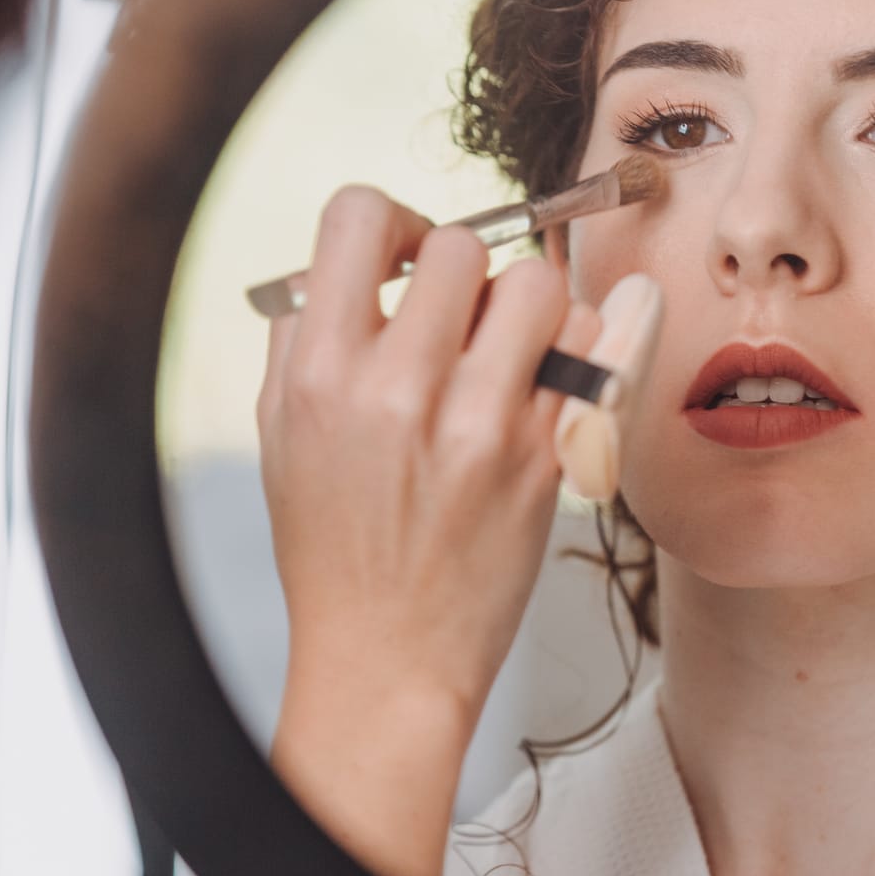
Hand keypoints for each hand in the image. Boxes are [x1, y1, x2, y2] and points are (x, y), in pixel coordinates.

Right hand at [260, 185, 600, 875]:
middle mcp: (399, 390)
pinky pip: (594, 354)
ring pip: (538, 286)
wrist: (386, 659)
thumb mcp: (281, 434)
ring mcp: (479, 426)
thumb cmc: (333, 549)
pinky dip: (584, 352)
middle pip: (462, 245)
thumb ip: (305, 337)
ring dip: (528, 308)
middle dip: (465, 270)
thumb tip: (348, 260)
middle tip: (462, 315)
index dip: (390, 224)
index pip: (358, 216)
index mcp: (320, 374)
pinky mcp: (545, 460)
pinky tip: (553, 382)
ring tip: (507, 354)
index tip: (400, 262)